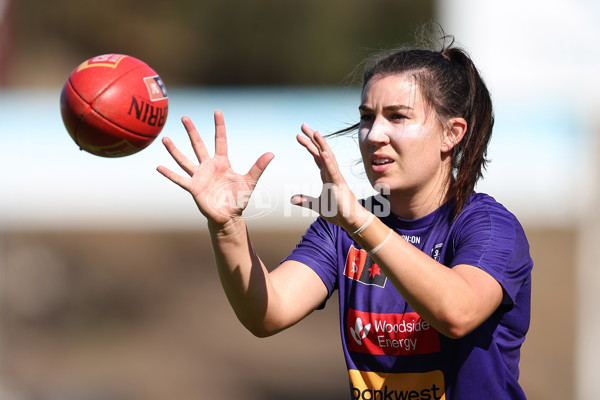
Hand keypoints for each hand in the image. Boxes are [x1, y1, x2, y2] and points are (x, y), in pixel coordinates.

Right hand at [157, 110, 273, 225]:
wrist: (229, 216)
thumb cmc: (239, 198)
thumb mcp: (250, 181)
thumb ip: (259, 167)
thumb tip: (271, 153)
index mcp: (222, 162)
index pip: (220, 140)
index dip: (219, 126)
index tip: (217, 111)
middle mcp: (209, 166)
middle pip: (198, 145)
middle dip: (192, 131)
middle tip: (184, 117)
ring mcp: (199, 176)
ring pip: (185, 160)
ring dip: (175, 150)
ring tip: (165, 139)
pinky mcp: (193, 188)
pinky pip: (180, 179)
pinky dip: (170, 174)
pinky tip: (159, 166)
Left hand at [290, 124, 366, 229]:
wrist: (352, 221)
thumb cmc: (338, 211)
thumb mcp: (317, 205)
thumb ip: (305, 201)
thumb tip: (292, 198)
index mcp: (327, 175)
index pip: (317, 156)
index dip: (309, 145)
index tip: (299, 135)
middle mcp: (332, 173)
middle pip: (321, 152)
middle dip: (312, 138)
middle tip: (303, 125)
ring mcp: (337, 178)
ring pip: (328, 157)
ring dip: (321, 145)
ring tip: (315, 132)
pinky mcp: (339, 185)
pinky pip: (333, 171)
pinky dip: (328, 161)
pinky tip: (323, 152)